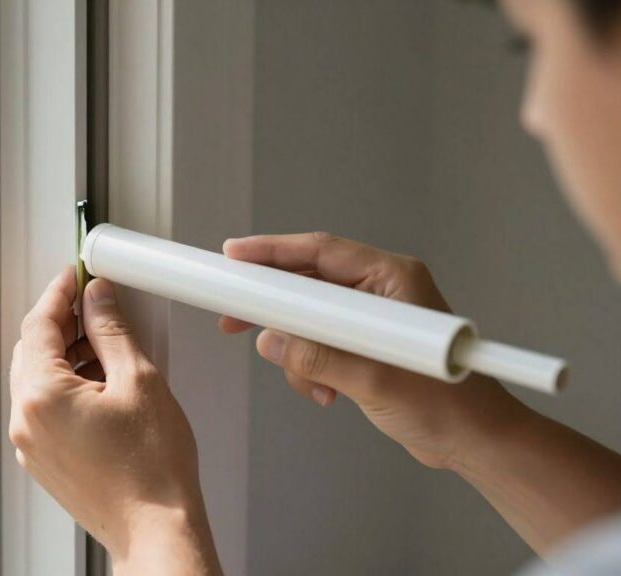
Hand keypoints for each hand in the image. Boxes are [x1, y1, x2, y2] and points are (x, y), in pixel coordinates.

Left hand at [10, 268, 221, 574]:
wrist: (156, 528)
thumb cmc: (152, 469)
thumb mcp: (138, 380)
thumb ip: (111, 330)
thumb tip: (97, 298)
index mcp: (43, 396)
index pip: (39, 324)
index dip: (60, 292)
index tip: (76, 276)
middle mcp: (26, 421)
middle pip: (33, 350)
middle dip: (62, 323)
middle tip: (94, 306)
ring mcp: (32, 445)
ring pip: (38, 379)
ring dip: (66, 355)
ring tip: (108, 348)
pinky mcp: (45, 461)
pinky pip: (45, 408)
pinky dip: (66, 386)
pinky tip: (101, 383)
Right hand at [220, 232, 526, 469]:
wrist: (474, 441)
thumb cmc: (448, 405)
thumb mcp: (374, 379)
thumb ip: (317, 357)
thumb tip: (268, 340)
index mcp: (391, 278)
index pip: (321, 251)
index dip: (273, 252)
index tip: (234, 256)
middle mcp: (380, 290)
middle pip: (308, 283)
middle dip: (274, 308)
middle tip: (233, 319)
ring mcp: (371, 318)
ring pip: (308, 319)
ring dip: (299, 352)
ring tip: (315, 384)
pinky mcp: (365, 343)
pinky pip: (319, 343)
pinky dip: (312, 367)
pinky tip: (328, 393)